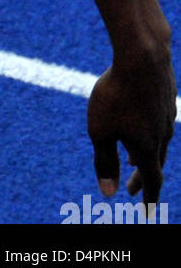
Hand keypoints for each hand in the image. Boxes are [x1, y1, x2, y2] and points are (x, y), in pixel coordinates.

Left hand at [87, 43, 174, 205]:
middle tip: (130, 190)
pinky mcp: (166, 98)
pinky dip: (149, 134)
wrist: (143, 54)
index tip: (147, 213)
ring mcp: (167, 116)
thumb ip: (104, 161)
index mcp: (148, 148)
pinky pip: (159, 123)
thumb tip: (108, 192)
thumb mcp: (100, 130)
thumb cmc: (117, 93)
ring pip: (158, 143)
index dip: (148, 199)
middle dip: (142, 179)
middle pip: (154, 164)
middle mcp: (163, 135)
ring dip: (145, 155)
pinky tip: (139, 124)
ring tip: (131, 162)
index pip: (151, 181)